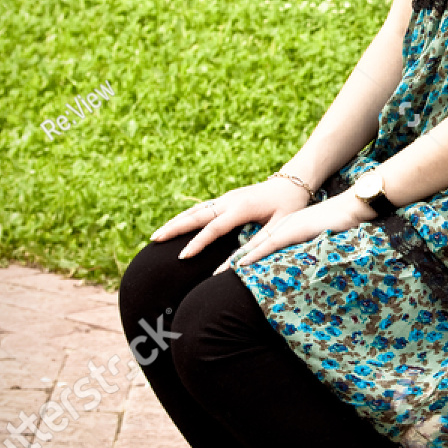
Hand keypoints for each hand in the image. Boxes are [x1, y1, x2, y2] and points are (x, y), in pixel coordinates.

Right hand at [150, 181, 309, 259]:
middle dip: (174, 228)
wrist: (293, 182)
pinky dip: (185, 218)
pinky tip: (175, 226)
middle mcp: (229, 200)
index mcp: (241, 207)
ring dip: (175, 222)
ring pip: (194, 210)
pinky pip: (200, 209)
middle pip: (196, 215)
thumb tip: (239, 266)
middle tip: (154, 240)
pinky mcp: (226, 200)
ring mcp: (226, 198)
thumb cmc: (289, 206)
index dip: (197, 243)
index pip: (213, 228)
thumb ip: (259, 246)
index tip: (182, 257)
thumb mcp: (279, 228)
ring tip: (157, 235)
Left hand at [213, 190, 372, 273]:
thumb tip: (293, 266)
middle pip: (245, 243)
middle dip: (221, 253)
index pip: (251, 243)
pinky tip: (240, 264)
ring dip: (232, 259)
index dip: (232, 253)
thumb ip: (300, 250)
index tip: (213, 264)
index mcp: (279, 228)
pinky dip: (254, 255)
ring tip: (214, 271)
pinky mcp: (293, 231)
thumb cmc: (335, 224)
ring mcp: (284, 227)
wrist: (350, 207)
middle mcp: (276, 226)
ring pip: (252, 246)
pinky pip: (269, 245)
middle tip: (200, 265)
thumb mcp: (313, 239)